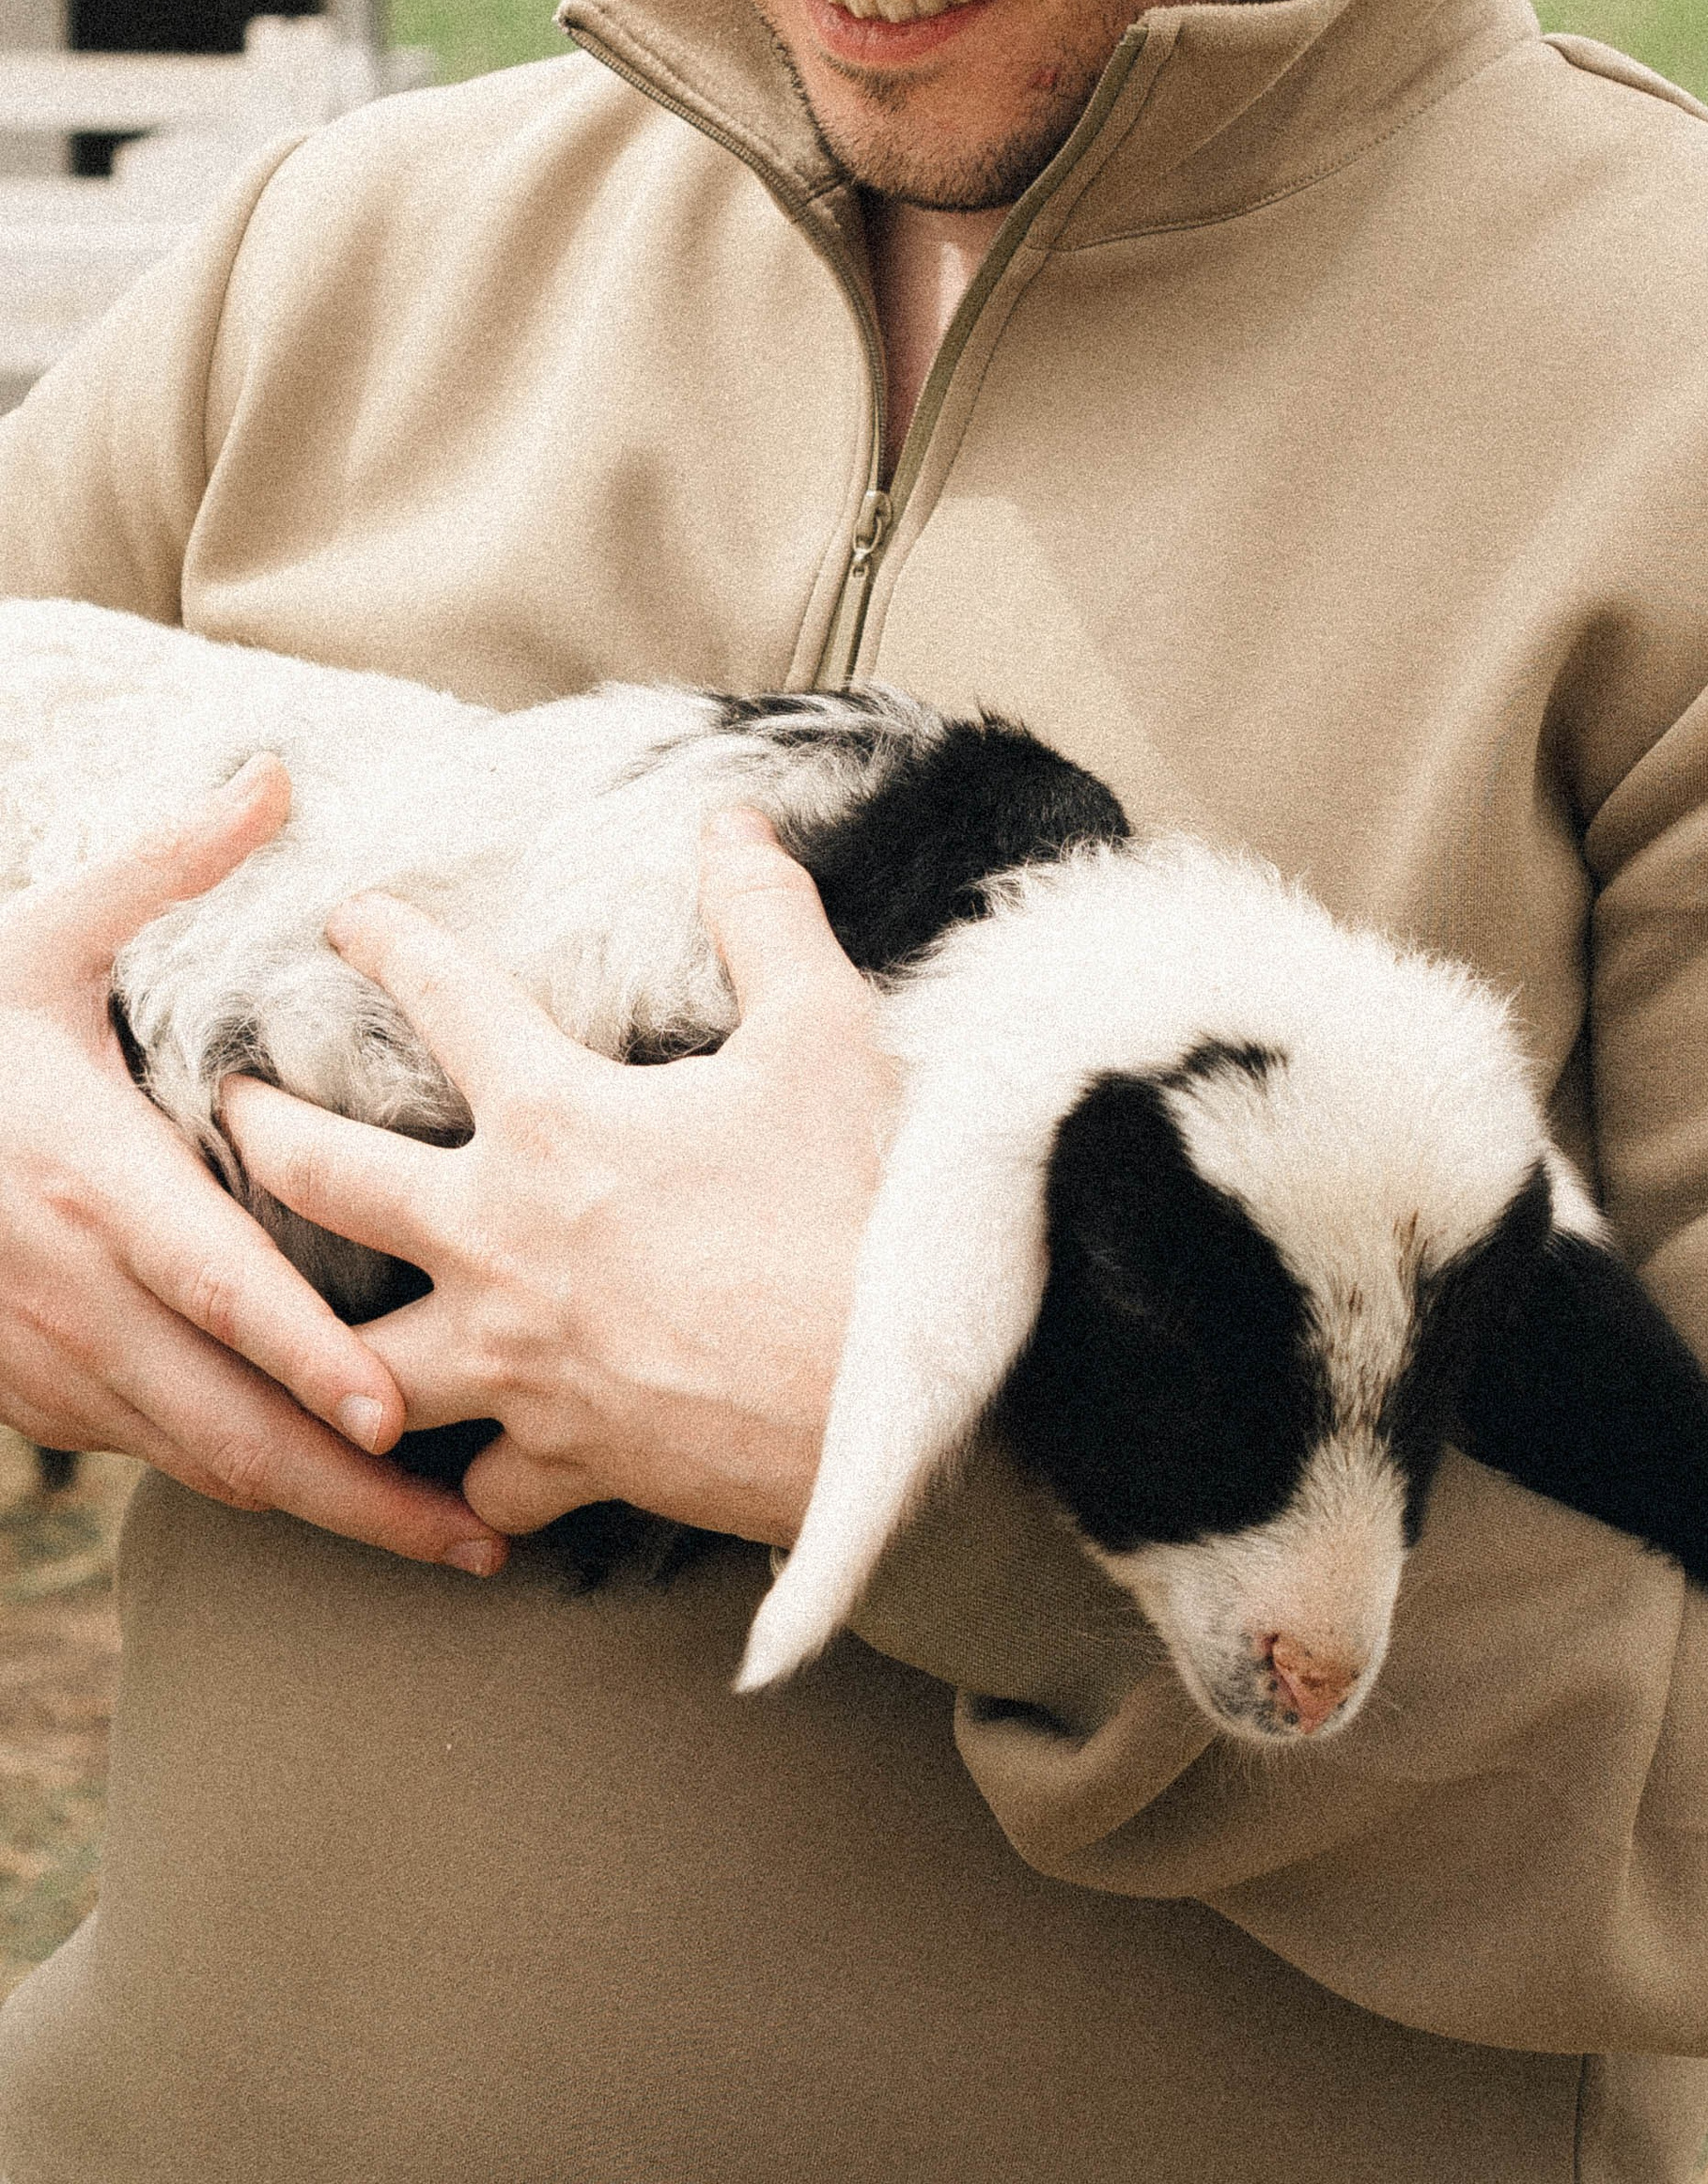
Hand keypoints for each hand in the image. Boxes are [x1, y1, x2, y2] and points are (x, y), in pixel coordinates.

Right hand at [0, 754, 501, 1569]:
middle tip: (481, 1538)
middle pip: (230, 1423)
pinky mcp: (35, 1399)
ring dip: (320, 1508)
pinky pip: (158, 1453)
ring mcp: (49, 1361)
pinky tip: (344, 1496)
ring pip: (201, 1460)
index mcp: (88, 1180)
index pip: (217, 1287)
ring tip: (449, 1540)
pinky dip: (250, 1480)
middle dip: (357, 1494)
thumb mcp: (40, 932)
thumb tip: (272, 772)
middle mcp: (72, 1292)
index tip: (397, 1414)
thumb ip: (164, 866)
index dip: (305, 1357)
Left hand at [218, 809, 903, 1545]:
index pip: (444, 999)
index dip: (387, 941)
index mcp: (555, 1120)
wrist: (886, 1394)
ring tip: (279, 1322)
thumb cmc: (853, 1204)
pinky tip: (466, 1470)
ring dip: (311, 1338)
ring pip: (357, 1359)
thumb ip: (765, 916)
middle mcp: (499, 1240)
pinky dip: (473, 1477)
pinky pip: (480, 1484)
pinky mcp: (560, 1461)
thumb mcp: (823, 1031)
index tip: (347, 918)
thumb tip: (734, 821)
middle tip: (224, 1107)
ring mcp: (515, 1363)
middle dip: (260, 1131)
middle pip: (325, 1178)